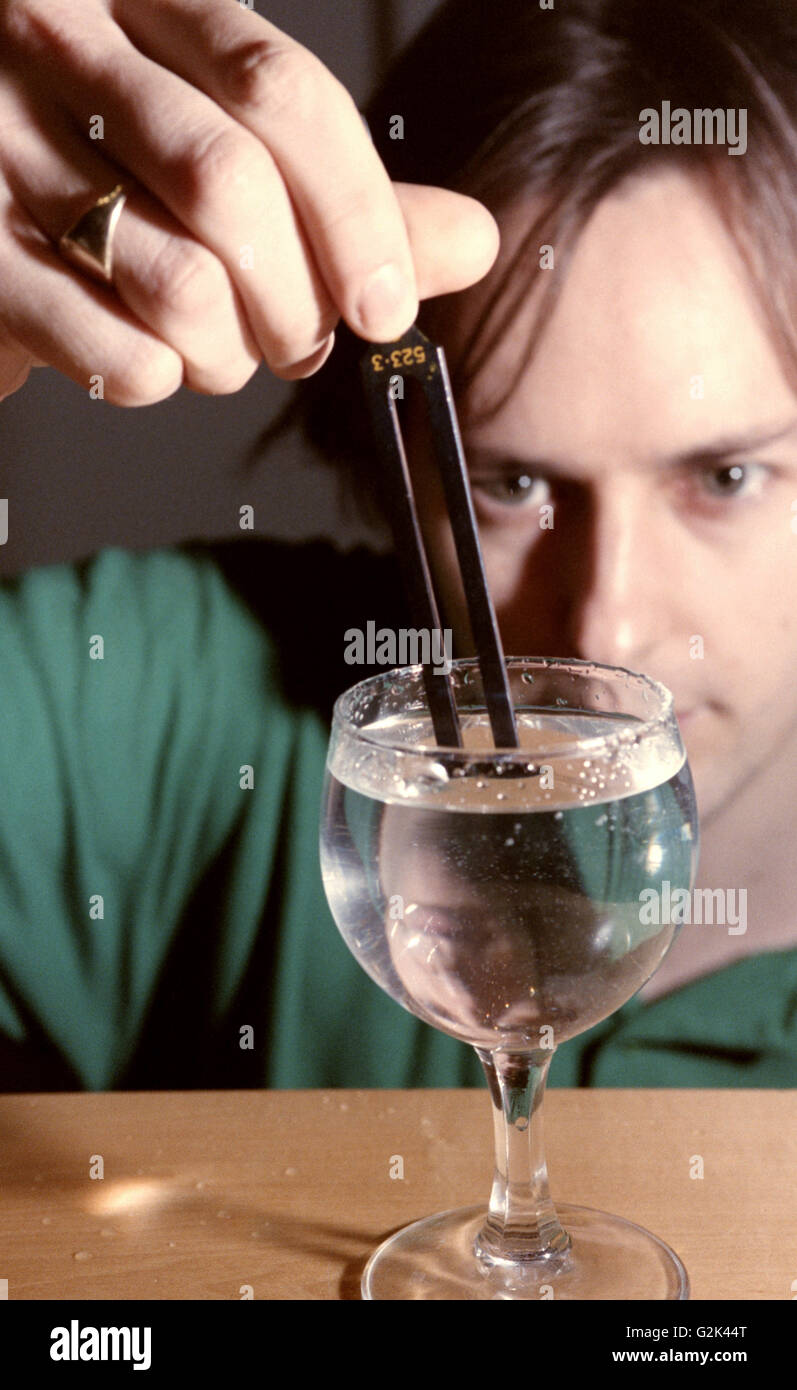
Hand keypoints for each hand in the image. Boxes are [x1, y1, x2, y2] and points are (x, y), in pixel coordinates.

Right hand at [0, 0, 498, 405]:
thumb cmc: (112, 173)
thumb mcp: (229, 146)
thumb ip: (343, 193)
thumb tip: (471, 242)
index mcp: (151, 5)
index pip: (282, 93)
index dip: (357, 216)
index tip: (388, 305)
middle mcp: (65, 52)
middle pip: (231, 187)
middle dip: (297, 301)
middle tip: (303, 342)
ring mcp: (3, 147)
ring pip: (178, 283)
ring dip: (230, 355)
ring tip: (222, 351)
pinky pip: (117, 354)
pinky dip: (160, 380)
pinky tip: (149, 354)